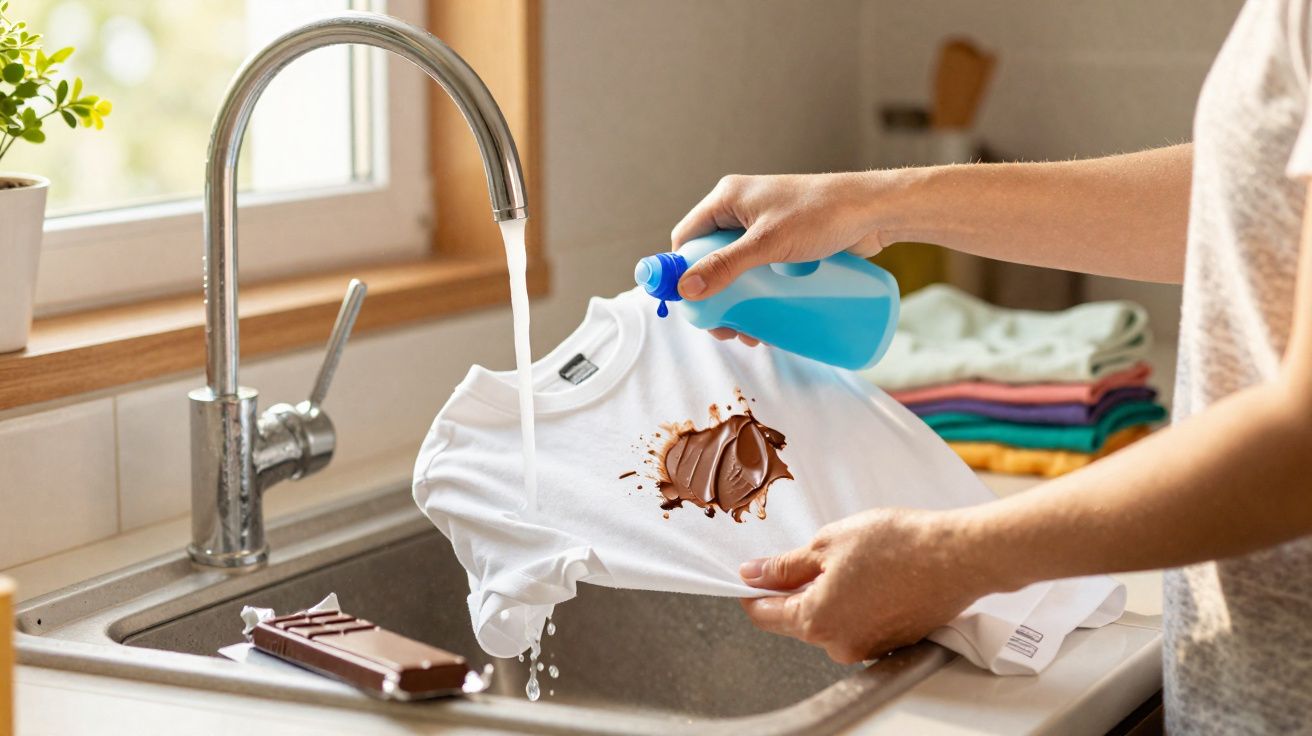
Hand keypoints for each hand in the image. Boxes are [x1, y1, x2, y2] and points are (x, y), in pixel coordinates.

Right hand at [671, 172, 897, 345]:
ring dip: (736, 303)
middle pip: (710, 258)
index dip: (682, 270)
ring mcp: (765, 227)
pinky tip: (765, 320)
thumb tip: (686, 290)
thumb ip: (725, 265)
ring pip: (736, 270)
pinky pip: (760, 273)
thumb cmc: (822, 216)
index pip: (688, 237)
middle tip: (725, 328)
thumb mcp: (768, 243)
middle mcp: (742, 210)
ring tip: (749, 332)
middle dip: (713, 297)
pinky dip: (757, 296)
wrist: (876, 211)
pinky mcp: (786, 242)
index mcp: (728, 198)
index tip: (688, 305)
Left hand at [738, 508, 1000, 664]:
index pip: (765, 614)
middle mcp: (839, 645)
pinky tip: (872, 574)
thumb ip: (785, 565)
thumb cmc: (898, 546)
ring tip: (851, 559)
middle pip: (797, 620)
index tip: (751, 574)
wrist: (958, 556)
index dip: (753, 591)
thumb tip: (753, 574)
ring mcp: (867, 648)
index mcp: (815, 621)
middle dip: (796, 589)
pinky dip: (856, 602)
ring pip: (830, 621)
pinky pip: (858, 623)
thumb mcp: (827, 543)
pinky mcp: (891, 643)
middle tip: (811, 553)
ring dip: (828, 594)